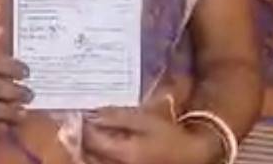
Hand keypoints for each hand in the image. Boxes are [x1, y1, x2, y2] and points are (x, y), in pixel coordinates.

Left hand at [83, 98, 221, 163]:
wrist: (191, 157)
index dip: (83, 125)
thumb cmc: (169, 136)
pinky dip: (97, 157)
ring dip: (87, 149)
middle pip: (87, 154)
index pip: (91, 139)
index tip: (80, 113)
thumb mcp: (145, 120)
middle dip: (82, 138)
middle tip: (81, 123)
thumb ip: (117, 116)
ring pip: (92, 162)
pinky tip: (102, 147)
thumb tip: (93, 113)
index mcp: (124, 153)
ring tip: (89, 135)